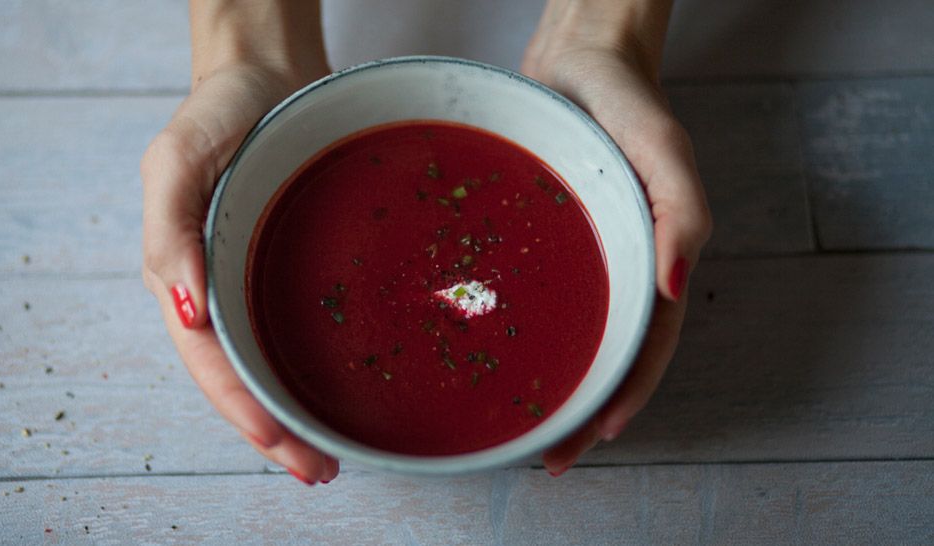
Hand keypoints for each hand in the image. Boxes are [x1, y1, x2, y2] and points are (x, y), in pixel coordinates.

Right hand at [141, 60, 337, 484]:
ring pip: (277, 361)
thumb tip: (188, 313)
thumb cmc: (214, 113)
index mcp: (187, 277)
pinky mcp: (294, 263)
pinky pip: (304, 323)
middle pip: (248, 378)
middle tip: (325, 471)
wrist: (262, 74)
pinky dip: (320, 362)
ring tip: (337, 451)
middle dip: (280, 432)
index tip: (288, 450)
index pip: (214, 365)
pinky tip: (349, 384)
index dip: (247, 414)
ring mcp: (260, 278)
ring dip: (301, 410)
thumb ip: (170, 233)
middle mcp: (224, 288)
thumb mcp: (174, 161)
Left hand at [522, 1, 712, 475]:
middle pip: (603, 353)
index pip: (646, 343)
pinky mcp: (538, 240)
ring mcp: (577, 256)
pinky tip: (484, 355)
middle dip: (579, 410)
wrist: (578, 59)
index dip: (625, 394)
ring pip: (567, 334)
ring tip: (515, 427)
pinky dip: (517, 332)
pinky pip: (532, 294)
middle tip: (544, 456)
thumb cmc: (628, 101)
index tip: (589, 438)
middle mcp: (615, 267)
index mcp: (652, 258)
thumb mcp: (665, 149)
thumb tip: (677, 290)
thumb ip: (682, 213)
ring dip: (549, 384)